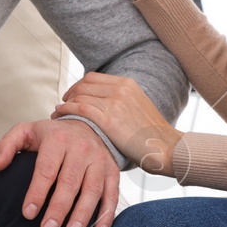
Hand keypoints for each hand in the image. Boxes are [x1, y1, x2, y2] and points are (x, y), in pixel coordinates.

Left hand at [0, 117, 119, 226]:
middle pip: (69, 182)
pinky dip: (107, 214)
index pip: (46, 169)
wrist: (85, 126)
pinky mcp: (112, 171)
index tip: (28, 214)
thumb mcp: (26, 132)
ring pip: (92, 190)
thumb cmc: (51, 136)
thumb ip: (7, 145)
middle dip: (58, 209)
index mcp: (57, 139)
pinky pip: (112, 194)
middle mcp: (81, 148)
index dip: (37, 193)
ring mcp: (99, 160)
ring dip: (82, 214)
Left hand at [51, 72, 182, 175]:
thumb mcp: (139, 107)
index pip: (93, 78)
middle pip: (84, 84)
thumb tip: (104, 103)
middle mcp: (121, 89)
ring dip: (65, 103)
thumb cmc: (153, 135)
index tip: (72, 96)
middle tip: (63, 104)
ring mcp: (115, 103)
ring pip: (80, 95)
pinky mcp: (109, 119)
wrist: (168, 148)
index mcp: (128, 84)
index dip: (78, 86)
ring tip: (59, 112)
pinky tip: (61, 116)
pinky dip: (66, 110)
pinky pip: (80, 108)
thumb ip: (122, 101)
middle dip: (70, 93)